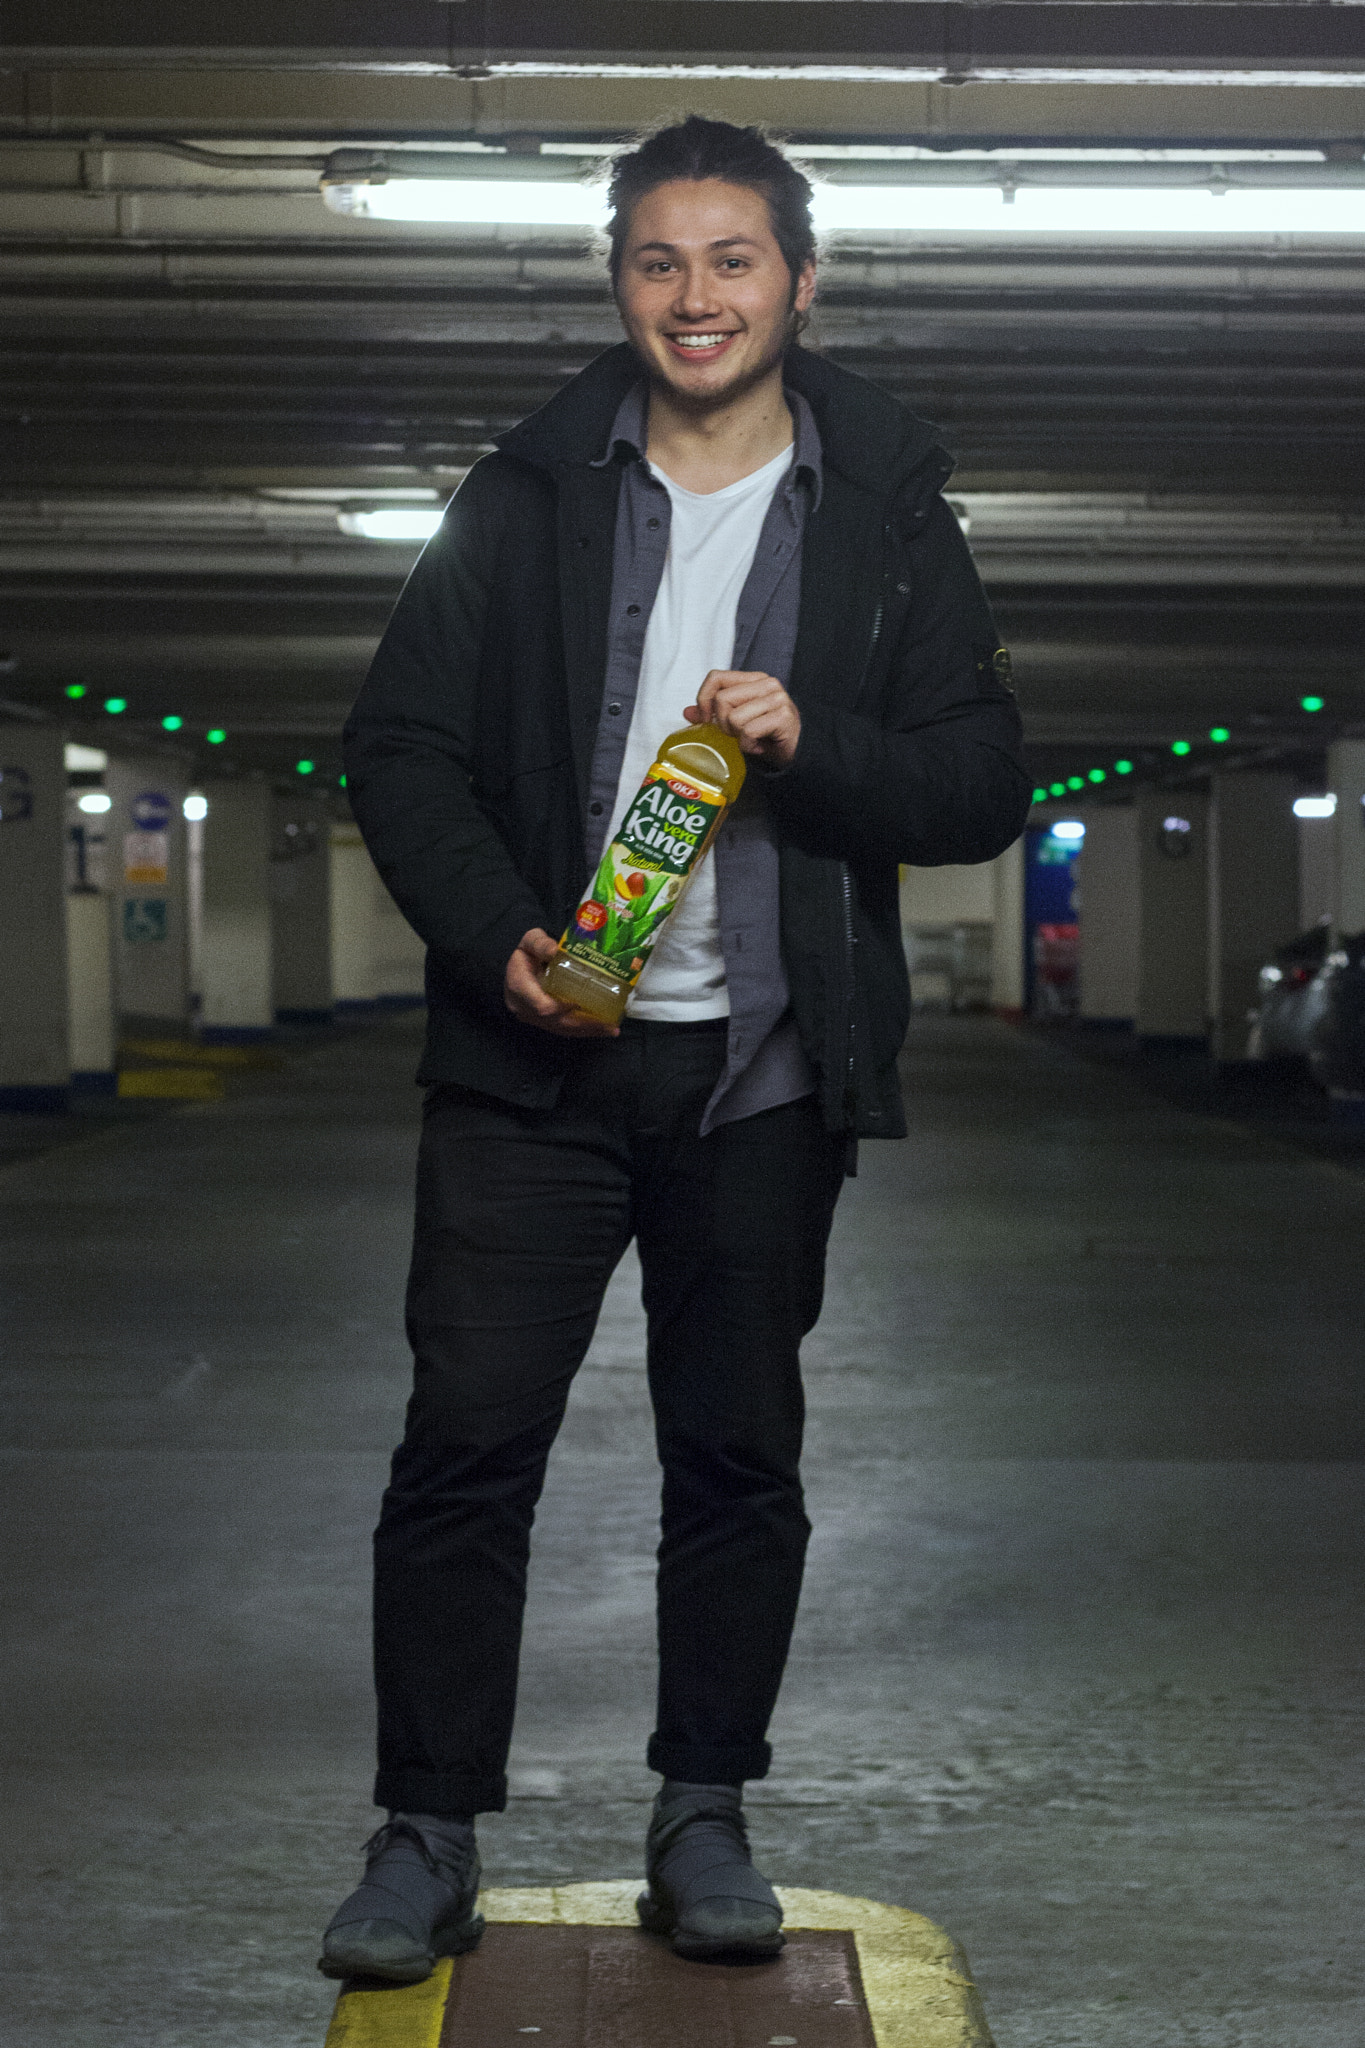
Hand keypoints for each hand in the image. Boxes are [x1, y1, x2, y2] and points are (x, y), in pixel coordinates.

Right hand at [504, 928, 619, 1036]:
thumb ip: (540, 944)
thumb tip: (555, 950)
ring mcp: (533, 1017)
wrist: (518, 965)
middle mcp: (524, 1008)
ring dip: (588, 1031)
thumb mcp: (530, 941)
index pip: (541, 1006)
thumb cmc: (527, 951)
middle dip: (584, 1025)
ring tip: (612, 1030)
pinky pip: (563, 1030)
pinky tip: (602, 1030)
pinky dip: (583, 1030)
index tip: (579, 1005)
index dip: (560, 1009)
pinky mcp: (542, 1022)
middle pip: (556, 1022)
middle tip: (610, 1026)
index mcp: (519, 987)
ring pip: (561, 1029)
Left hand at [687, 668, 800, 768]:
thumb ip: (713, 714)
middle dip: (724, 724)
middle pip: (722, 700)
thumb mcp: (736, 722)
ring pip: (734, 717)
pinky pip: (748, 731)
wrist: (795, 753)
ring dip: (738, 736)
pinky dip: (749, 746)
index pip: (716, 677)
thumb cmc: (765, 735)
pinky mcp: (782, 716)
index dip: (704, 698)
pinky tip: (759, 747)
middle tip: (738, 734)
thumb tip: (688, 712)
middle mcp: (766, 683)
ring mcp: (776, 698)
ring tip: (751, 739)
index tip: (708, 718)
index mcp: (753, 679)